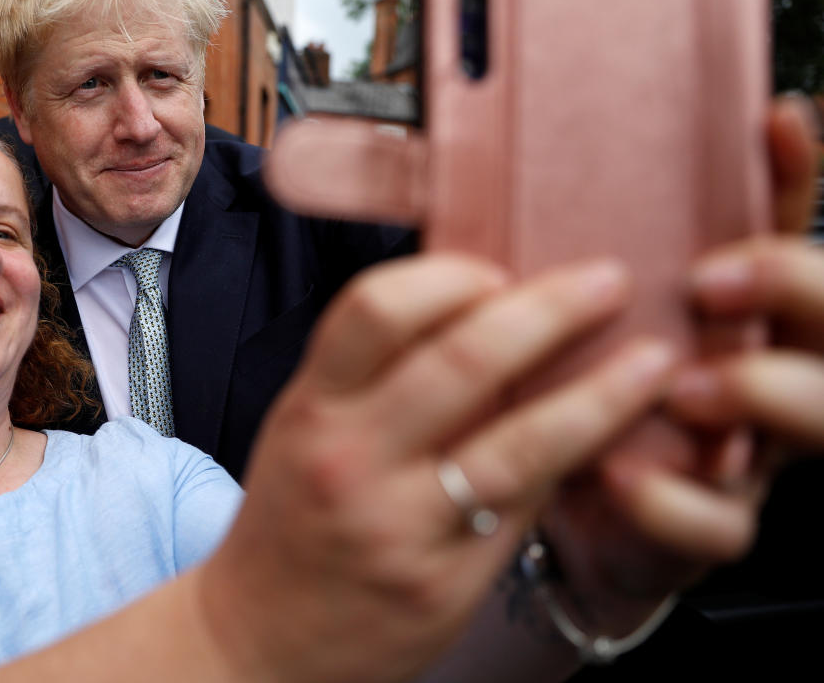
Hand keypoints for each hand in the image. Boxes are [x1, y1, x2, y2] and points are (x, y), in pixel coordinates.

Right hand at [196, 255, 675, 682]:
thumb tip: (478, 307)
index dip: (451, 274)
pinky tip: (610, 439)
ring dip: (601, 393)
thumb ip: (373, 372)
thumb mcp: (305, 428)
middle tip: (607, 281)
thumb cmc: (290, 523)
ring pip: (521, 443)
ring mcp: (400, 526)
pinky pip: (525, 509)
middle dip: (550, 309)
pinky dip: (572, 465)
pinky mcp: (445, 583)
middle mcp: (351, 460)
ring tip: (650, 361)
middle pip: (465, 360)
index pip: (377, 308)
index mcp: (312, 407)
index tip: (498, 271)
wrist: (260, 640)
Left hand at [539, 95, 822, 625]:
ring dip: (753, 389)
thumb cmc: (575, 393)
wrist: (570, 512)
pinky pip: (721, 523)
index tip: (771, 120)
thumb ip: (579, 260)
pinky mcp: (709, 525)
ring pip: (814, 417)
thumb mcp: (579, 316)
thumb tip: (530, 166)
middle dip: (789, 285)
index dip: (792, 176)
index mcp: (736, 312)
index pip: (788, 227)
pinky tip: (621, 479)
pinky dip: (673, 502)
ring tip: (680, 386)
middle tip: (707, 279)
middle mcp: (763, 373)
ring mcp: (747, 453)